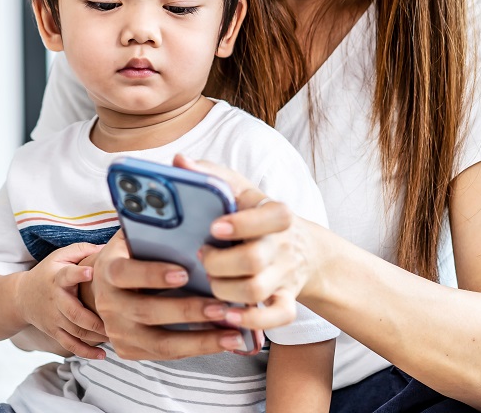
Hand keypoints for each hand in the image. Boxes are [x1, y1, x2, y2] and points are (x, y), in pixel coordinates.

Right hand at [15, 242, 108, 359]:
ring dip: (96, 337)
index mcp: (57, 278)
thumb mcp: (59, 256)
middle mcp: (55, 300)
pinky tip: (101, 356)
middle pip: (74, 313)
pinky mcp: (54, 332)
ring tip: (115, 337)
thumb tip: (107, 248)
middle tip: (115, 322)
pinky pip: (70, 345)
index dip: (77, 274)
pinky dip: (85, 352)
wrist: (20, 297)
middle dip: (95, 321)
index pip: (66, 275)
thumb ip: (81, 250)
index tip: (91, 271)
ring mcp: (54, 319)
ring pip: (75, 331)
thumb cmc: (47, 273)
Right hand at [90, 230, 251, 359]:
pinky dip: (197, 348)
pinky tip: (224, 341)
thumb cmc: (132, 255)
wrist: (106, 287)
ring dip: (200, 339)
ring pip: (161, 342)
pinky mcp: (129, 350)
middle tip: (223, 307)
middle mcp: (108, 304)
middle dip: (188, 311)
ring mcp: (117, 331)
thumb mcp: (133, 237)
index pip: (126, 273)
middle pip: (148, 312)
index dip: (153, 274)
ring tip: (233, 333)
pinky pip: (166, 354)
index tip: (184, 273)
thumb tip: (188, 216)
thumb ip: (152, 230)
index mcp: (108, 270)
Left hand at [174, 155, 313, 331]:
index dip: (242, 224)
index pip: (273, 216)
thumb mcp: (239, 189)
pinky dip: (252, 321)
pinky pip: (277, 317)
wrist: (301, 248)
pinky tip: (227, 315)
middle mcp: (283, 245)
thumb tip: (179, 161)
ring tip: (209, 282)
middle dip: (220, 263)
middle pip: (254, 259)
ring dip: (224, 289)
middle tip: (202, 256)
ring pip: (257, 290)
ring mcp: (286, 275)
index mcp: (275, 214)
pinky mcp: (287, 300)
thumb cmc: (256, 214)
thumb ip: (210, 175)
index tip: (214, 227)